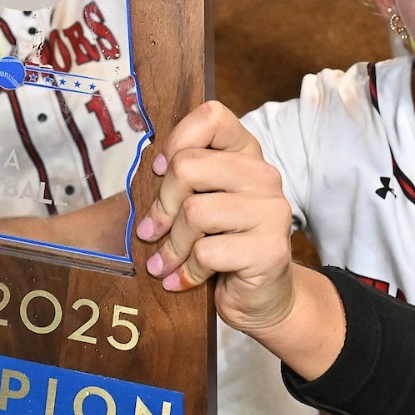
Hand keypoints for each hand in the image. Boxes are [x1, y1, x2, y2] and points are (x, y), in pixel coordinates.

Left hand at [134, 102, 297, 334]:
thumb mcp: (204, 202)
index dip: (176, 141)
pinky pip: (207, 252)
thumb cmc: (224, 246)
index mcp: (247, 153)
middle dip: (161, 206)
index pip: (211, 117)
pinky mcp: (270, 249)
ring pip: (194, 212)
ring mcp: (272, 211)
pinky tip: (183, 280)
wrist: (263, 297)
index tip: (161, 171)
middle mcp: (264, 175)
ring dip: (171, 246)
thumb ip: (185, 180)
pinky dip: (186, 271)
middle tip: (152, 232)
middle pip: (188, 166)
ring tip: (164, 263)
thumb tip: (143, 174)